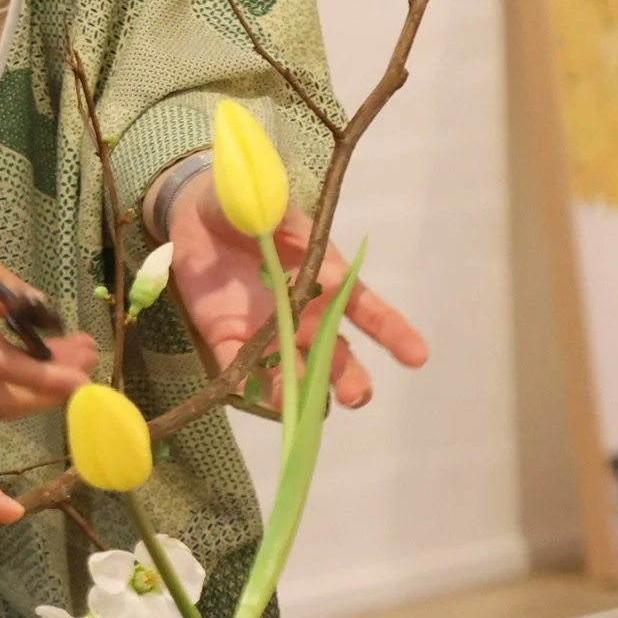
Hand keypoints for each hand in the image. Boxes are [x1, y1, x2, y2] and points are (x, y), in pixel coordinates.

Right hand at [0, 187, 95, 417]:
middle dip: (48, 391)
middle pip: (0, 399)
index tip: (86, 372)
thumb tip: (31, 307)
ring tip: (68, 347)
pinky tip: (27, 339)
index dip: (50, 378)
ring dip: (32, 380)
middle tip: (84, 360)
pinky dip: (10, 370)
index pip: (5, 369)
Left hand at [166, 170, 427, 408]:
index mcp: (326, 282)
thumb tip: (330, 269)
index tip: (417, 356)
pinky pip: (236, 364)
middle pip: (334, 355)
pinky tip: (250, 394)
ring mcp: (266, 330)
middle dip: (347, 377)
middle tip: (353, 394)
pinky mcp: (226, 336)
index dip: (393, 333)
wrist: (200, 212)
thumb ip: (296, 234)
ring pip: (289, 369)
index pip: (367, 311)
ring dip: (297, 389)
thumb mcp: (276, 213)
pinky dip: (244, 381)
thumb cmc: (253, 211)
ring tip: (301, 405)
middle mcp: (304, 317)